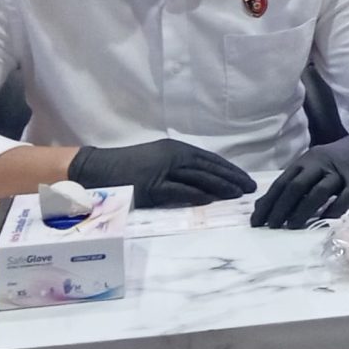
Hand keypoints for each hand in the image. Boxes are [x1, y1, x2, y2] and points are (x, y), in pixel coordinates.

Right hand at [69, 139, 257, 208]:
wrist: (98, 169)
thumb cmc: (128, 166)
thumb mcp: (158, 159)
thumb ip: (181, 167)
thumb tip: (206, 179)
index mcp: (176, 149)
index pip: (210, 159)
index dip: (230, 169)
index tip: (246, 179)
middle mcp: (173, 156)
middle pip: (209, 167)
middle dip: (233, 178)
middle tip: (251, 188)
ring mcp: (162, 171)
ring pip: (199, 178)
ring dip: (221, 186)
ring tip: (238, 194)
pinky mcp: (151, 186)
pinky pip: (178, 190)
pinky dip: (196, 194)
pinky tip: (211, 200)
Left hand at [252, 125, 348, 228]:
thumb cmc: (338, 161)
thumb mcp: (313, 166)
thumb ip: (290, 184)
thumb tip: (261, 206)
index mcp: (307, 160)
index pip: (282, 182)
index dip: (268, 202)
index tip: (256, 221)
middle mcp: (322, 164)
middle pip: (297, 186)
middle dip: (281, 208)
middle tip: (271, 226)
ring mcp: (341, 173)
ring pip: (318, 192)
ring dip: (302, 211)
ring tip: (291, 227)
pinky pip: (343, 199)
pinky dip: (331, 211)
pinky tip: (321, 222)